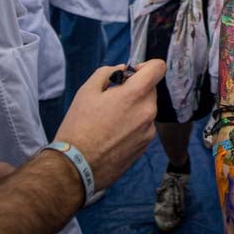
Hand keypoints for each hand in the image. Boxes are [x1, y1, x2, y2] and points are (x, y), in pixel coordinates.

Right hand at [55, 60, 163, 189]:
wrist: (76, 167)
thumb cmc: (79, 127)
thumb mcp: (87, 91)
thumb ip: (107, 72)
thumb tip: (122, 69)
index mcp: (136, 95)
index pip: (158, 68)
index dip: (146, 66)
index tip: (131, 74)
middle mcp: (148, 112)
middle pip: (151, 90)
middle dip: (135, 90)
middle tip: (112, 99)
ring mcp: (148, 132)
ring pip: (146, 109)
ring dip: (134, 108)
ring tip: (109, 120)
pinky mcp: (145, 147)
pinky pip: (143, 127)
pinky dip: (132, 125)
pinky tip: (112, 134)